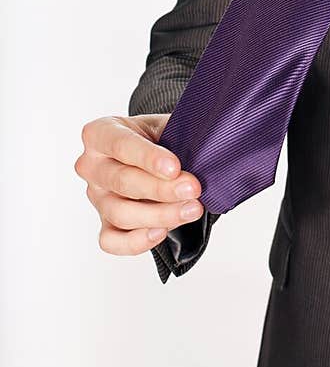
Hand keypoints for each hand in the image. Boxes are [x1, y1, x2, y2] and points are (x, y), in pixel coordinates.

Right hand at [75, 114, 203, 254]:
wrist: (157, 156)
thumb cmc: (158, 137)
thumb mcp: (164, 125)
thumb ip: (175, 134)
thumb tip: (200, 151)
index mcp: (100, 133)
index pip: (120, 144)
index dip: (148, 157)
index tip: (174, 167)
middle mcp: (92, 166)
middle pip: (122, 181)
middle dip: (161, 188)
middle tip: (193, 189)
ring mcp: (97, 198)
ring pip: (121, 213)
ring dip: (160, 215)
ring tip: (192, 210)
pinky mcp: (104, 224)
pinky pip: (112, 241)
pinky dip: (136, 241)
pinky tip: (161, 232)